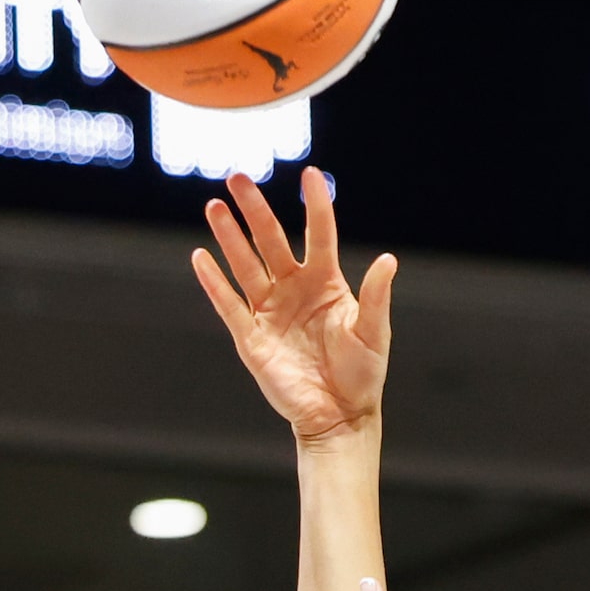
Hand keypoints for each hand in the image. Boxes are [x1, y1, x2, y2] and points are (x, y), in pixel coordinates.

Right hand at [191, 166, 395, 446]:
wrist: (339, 416)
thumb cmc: (362, 374)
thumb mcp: (374, 332)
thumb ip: (376, 296)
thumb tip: (388, 260)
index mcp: (326, 283)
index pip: (319, 234)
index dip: (315, 204)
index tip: (309, 174)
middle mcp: (295, 290)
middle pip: (271, 241)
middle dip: (255, 209)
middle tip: (238, 177)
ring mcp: (271, 312)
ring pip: (246, 266)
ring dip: (230, 237)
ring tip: (215, 206)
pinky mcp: (252, 338)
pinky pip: (230, 305)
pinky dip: (214, 283)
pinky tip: (200, 257)